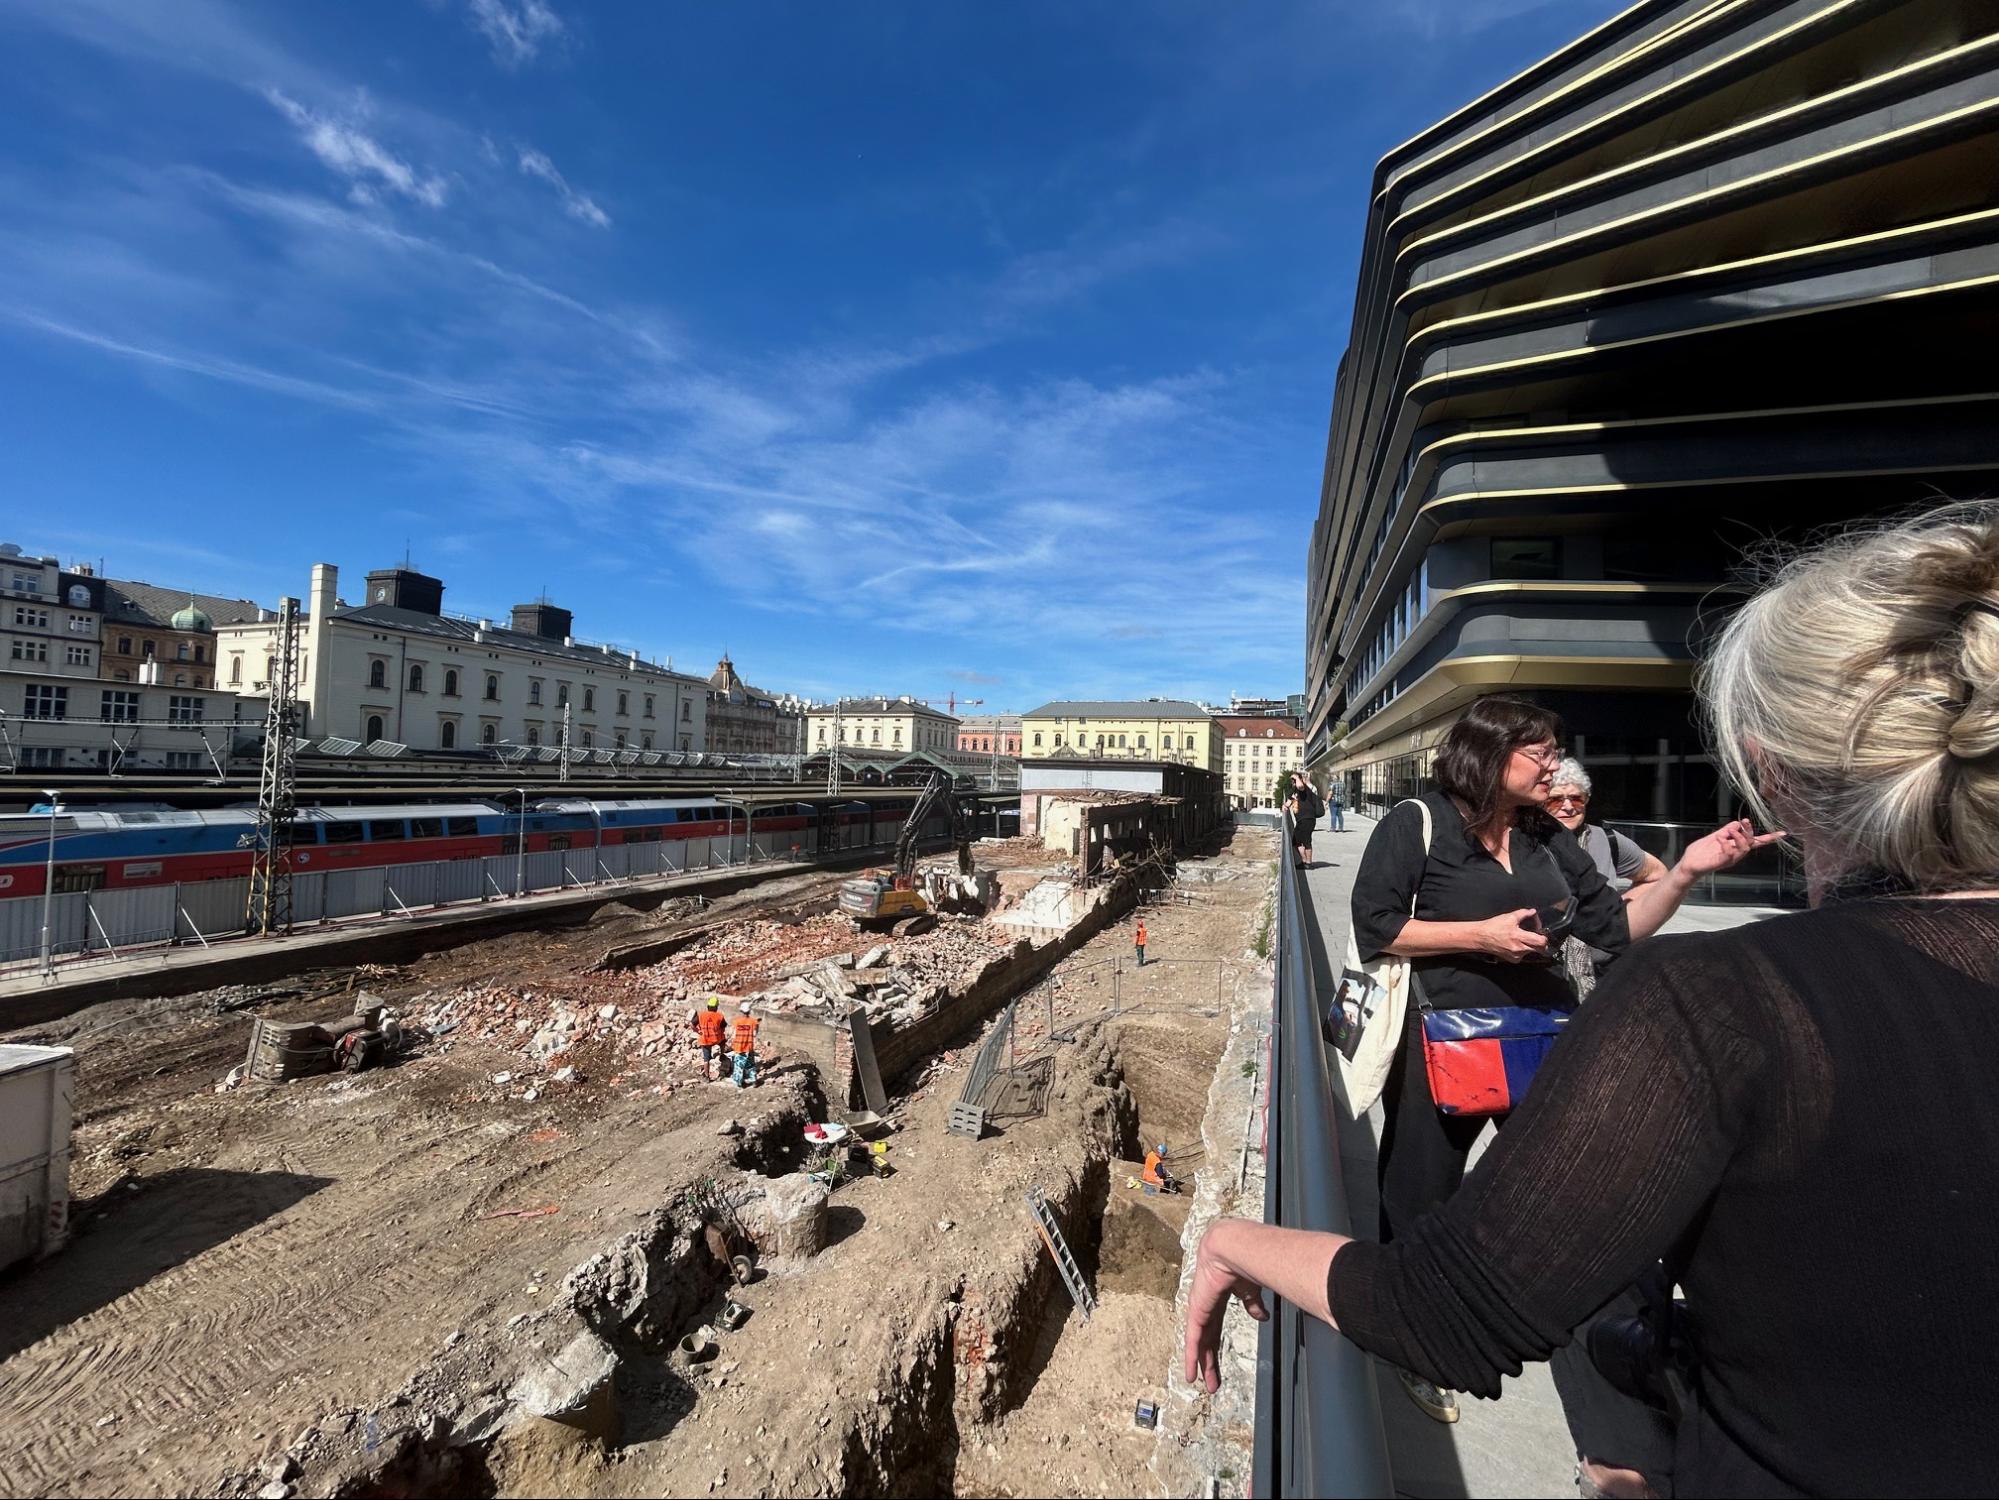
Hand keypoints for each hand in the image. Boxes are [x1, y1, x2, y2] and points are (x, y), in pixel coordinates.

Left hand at [1183, 1226, 1270, 1393]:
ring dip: (1201, 1365)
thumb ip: (1252, 1303)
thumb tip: (1262, 1317)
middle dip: (1208, 1361)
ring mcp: (1198, 1310)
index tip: (1215, 1360)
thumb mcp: (1249, 1289)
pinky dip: (1191, 1358)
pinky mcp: (1196, 1312)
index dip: (1214, 1346)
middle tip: (1210, 1381)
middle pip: (1206, 1340)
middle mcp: (1204, 1307)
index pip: (1214, 1329)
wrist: (1232, 1249)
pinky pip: (1193, 1340)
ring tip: (1202, 1383)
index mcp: (1216, 1301)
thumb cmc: (1243, 1263)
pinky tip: (1190, 1373)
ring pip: (1199, 1344)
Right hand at [1476, 908, 1547, 962]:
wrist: (1481, 937)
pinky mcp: (1513, 959)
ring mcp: (1516, 955)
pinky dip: (1523, 950)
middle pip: (1540, 949)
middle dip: (1540, 943)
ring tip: (1522, 939)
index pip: (1541, 942)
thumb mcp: (1509, 917)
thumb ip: (1523, 913)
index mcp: (1519, 937)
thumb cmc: (1493, 927)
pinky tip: (1516, 944)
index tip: (1542, 934)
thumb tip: (1533, 912)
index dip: (1544, 938)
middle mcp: (1519, 948)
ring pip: (1532, 952)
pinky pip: (1524, 955)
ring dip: (1531, 946)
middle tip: (1536, 937)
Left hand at [1674, 818, 1785, 878]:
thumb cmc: (1701, 852)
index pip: (1755, 842)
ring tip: (1728, 832)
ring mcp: (1730, 859)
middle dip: (1749, 830)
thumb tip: (1738, 822)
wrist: (1688, 863)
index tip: (1782, 833)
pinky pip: (1730, 852)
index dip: (1768, 838)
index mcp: (1735, 847)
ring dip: (1739, 836)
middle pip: (1751, 842)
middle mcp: (1736, 854)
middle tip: (1744, 822)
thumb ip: (1727, 830)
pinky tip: (1719, 839)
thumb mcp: (1715, 836)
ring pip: (1744, 848)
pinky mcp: (1722, 862)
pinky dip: (1726, 843)